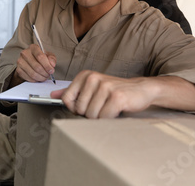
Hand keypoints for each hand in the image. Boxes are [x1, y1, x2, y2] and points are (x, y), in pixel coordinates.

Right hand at [11, 44, 55, 84]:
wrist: (29, 62)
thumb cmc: (40, 58)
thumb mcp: (48, 55)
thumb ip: (52, 58)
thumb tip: (52, 64)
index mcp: (33, 47)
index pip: (40, 56)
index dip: (47, 65)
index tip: (51, 70)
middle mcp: (25, 53)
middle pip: (37, 66)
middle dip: (45, 73)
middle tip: (48, 75)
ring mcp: (20, 61)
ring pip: (33, 73)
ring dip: (41, 77)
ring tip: (44, 77)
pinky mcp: (18, 69)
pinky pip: (28, 78)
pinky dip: (35, 80)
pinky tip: (38, 78)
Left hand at [50, 71, 194, 117]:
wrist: (141, 89)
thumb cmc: (114, 90)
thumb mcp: (92, 88)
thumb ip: (73, 91)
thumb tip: (53, 95)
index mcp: (84, 75)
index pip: (67, 99)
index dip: (75, 108)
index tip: (87, 106)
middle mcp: (93, 78)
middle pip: (80, 109)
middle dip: (90, 113)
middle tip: (102, 106)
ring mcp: (105, 86)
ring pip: (91, 115)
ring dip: (101, 117)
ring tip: (109, 107)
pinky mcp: (116, 97)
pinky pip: (104, 117)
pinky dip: (110, 118)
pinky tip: (116, 110)